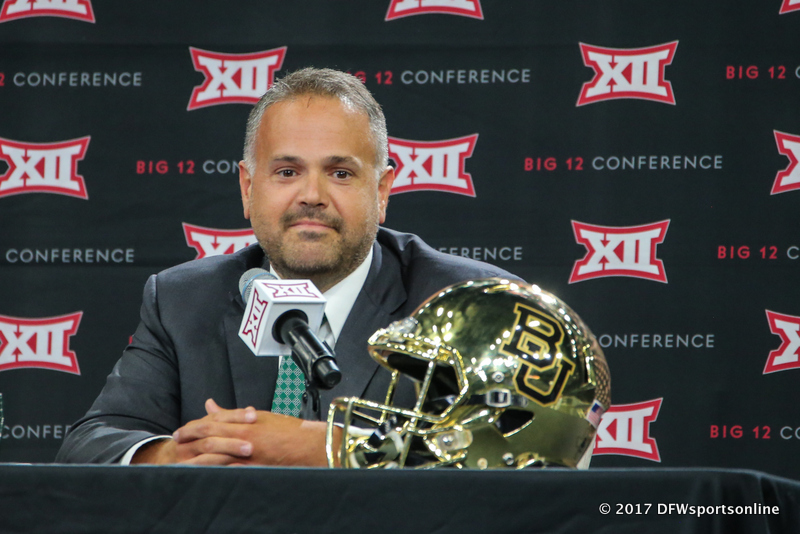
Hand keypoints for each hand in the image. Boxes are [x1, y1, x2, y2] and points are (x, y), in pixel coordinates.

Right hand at [131, 399, 256, 464]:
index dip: (236, 415)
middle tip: (253, 438)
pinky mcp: (184, 468)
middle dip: (233, 434)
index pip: (218, 417)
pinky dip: (220, 466)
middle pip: (212, 431)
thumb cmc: (194, 446)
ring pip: (208, 448)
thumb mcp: (208, 431)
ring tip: (248, 452)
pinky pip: (202, 466)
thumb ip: (229, 422)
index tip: (254, 415)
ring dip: (229, 449)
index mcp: (198, 426)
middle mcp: (190, 437)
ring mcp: (185, 453)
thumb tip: (251, 409)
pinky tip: (235, 467)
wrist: (162, 462)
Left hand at [132, 399, 341, 466]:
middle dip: (190, 439)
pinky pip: (228, 470)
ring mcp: (249, 452)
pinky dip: (213, 472)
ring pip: (215, 454)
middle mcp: (246, 434)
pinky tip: (202, 475)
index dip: (195, 425)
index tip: (183, 429)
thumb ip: (235, 414)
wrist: (309, 445)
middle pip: (210, 435)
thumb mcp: (263, 417)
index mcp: (248, 421)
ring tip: (180, 462)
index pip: (214, 421)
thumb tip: (214, 406)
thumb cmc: (290, 431)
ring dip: (196, 458)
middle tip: (176, 441)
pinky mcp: (254, 467)